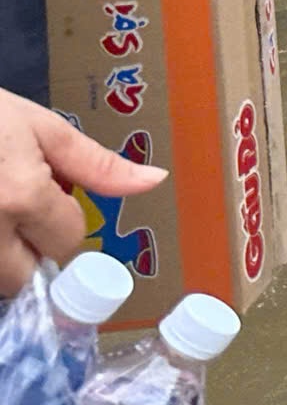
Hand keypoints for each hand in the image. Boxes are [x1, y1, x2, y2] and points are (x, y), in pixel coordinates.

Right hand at [0, 90, 166, 296]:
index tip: (47, 197)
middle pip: (24, 277)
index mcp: (20, 196)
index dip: (64, 219)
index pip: (68, 240)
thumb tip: (153, 180)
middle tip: (18, 212)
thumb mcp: (42, 128)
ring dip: (2, 254)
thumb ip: (97, 165)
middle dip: (29, 251)